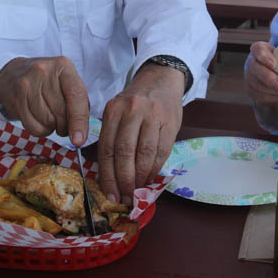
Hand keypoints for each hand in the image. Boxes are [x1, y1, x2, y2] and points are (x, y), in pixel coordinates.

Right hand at [0, 56, 90, 145]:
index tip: (79, 139)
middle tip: (64, 125)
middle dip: (65, 126)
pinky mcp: (16, 97)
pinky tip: (39, 120)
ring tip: (50, 118)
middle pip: (61, 111)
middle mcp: (44, 71)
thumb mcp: (66, 83)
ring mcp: (28, 83)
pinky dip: (40, 130)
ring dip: (52, 127)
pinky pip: (32, 126)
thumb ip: (79, 102)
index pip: (76, 95)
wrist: (14, 74)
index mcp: (63, 66)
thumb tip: (80, 134)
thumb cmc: (48, 82)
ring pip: (46, 121)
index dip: (79, 120)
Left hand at [97, 63, 183, 206]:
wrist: (161, 80)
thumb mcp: (118, 112)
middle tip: (125, 197)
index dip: (107, 176)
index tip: (110, 194)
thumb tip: (109, 176)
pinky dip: (155, 169)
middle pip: (124, 153)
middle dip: (124, 180)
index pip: (107, 148)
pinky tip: (150, 178)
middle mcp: (131, 111)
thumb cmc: (136, 102)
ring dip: (141, 177)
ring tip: (138, 190)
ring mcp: (152, 116)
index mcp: (113, 110)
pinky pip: (161, 151)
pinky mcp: (170, 122)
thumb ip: (112, 137)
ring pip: (144, 154)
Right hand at [245, 41, 277, 129]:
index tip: (274, 64)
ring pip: (258, 85)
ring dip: (275, 91)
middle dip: (268, 79)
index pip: (257, 49)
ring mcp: (250, 77)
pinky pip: (261, 97)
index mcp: (260, 50)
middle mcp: (253, 62)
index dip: (264, 56)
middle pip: (255, 69)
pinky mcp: (251, 90)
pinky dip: (274, 98)